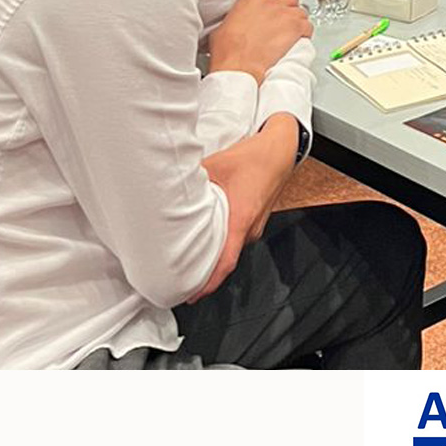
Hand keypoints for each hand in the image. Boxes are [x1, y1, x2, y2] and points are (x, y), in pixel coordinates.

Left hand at [189, 114, 298, 300]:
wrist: (280, 150)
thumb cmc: (255, 158)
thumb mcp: (215, 166)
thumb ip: (192, 181)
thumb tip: (165, 186)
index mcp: (241, 219)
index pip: (225, 263)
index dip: (208, 283)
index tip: (192, 295)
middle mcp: (250, 228)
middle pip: (225, 259)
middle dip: (204, 272)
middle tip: (180, 280)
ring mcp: (255, 225)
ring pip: (230, 247)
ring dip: (213, 255)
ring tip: (191, 259)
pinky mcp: (255, 218)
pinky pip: (236, 237)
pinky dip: (222, 242)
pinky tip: (208, 235)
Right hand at [209, 0, 312, 84]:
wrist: (239, 64)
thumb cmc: (229, 49)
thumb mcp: (223, 25)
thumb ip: (236, 17)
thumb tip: (235, 23)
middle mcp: (271, 3)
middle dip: (288, 7)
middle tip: (283, 19)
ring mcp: (285, 15)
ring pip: (301, 11)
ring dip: (298, 20)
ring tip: (292, 31)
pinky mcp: (295, 28)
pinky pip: (308, 26)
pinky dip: (306, 32)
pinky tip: (301, 38)